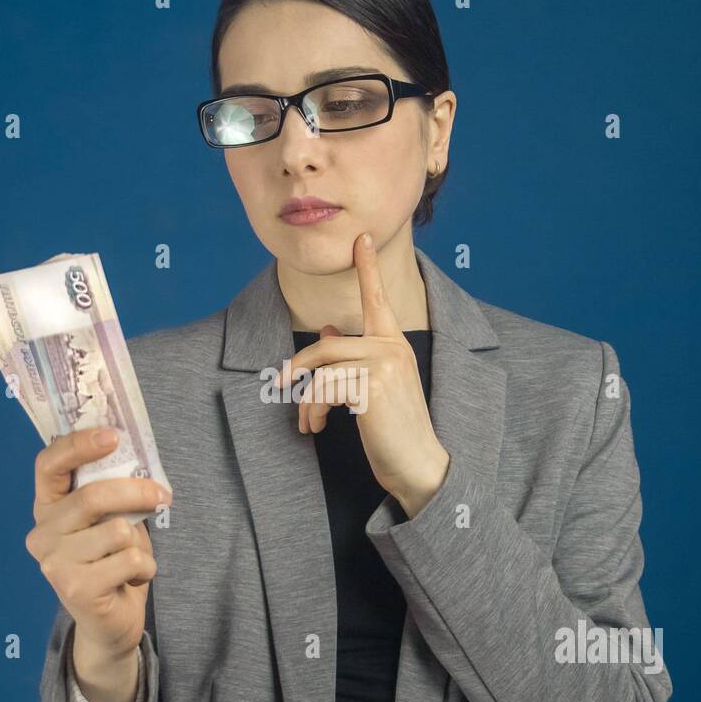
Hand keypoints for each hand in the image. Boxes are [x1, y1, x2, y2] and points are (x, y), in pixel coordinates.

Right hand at [25, 428, 172, 663]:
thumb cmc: (112, 562)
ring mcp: (54, 563)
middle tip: (163, 495)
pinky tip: (132, 579)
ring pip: (117, 531)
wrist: (108, 624)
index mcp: (47, 508)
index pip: (48, 464)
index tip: (113, 436)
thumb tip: (140, 465)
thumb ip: (112, 495)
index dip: (78, 445)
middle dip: (137, 492)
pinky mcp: (75, 588)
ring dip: (141, 543)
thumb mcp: (111, 521)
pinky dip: (145, 567)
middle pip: (91, 497)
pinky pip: (129, 560)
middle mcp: (41, 534)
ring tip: (132, 558)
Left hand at [277, 233, 450, 517]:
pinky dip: (314, 410)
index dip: (368, 266)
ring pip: (323, 369)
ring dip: (306, 400)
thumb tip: (328, 326)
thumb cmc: (394, 428)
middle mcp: (393, 347)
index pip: (378, 298)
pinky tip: (318, 427)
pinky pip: (325, 388)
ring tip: (308, 422)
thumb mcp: (373, 388)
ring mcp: (385, 364)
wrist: (418, 464)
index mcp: (394, 344)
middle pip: (327, 343)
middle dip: (297, 368)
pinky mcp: (374, 386)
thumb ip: (352, 356)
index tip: (361, 237)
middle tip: (281, 388)